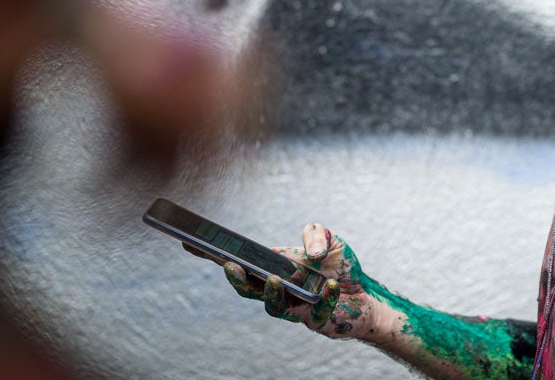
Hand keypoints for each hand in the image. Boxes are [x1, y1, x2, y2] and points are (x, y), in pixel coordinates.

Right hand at [192, 223, 374, 338]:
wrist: (365, 294)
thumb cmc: (340, 266)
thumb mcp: (331, 239)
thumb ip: (317, 234)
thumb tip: (308, 253)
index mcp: (275, 266)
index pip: (239, 260)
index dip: (213, 253)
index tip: (189, 241)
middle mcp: (279, 288)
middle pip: (247, 288)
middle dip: (236, 278)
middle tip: (229, 265)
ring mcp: (294, 307)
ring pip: (271, 307)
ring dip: (270, 294)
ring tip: (276, 280)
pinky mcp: (315, 320)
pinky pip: (315, 311)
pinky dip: (324, 296)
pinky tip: (331, 285)